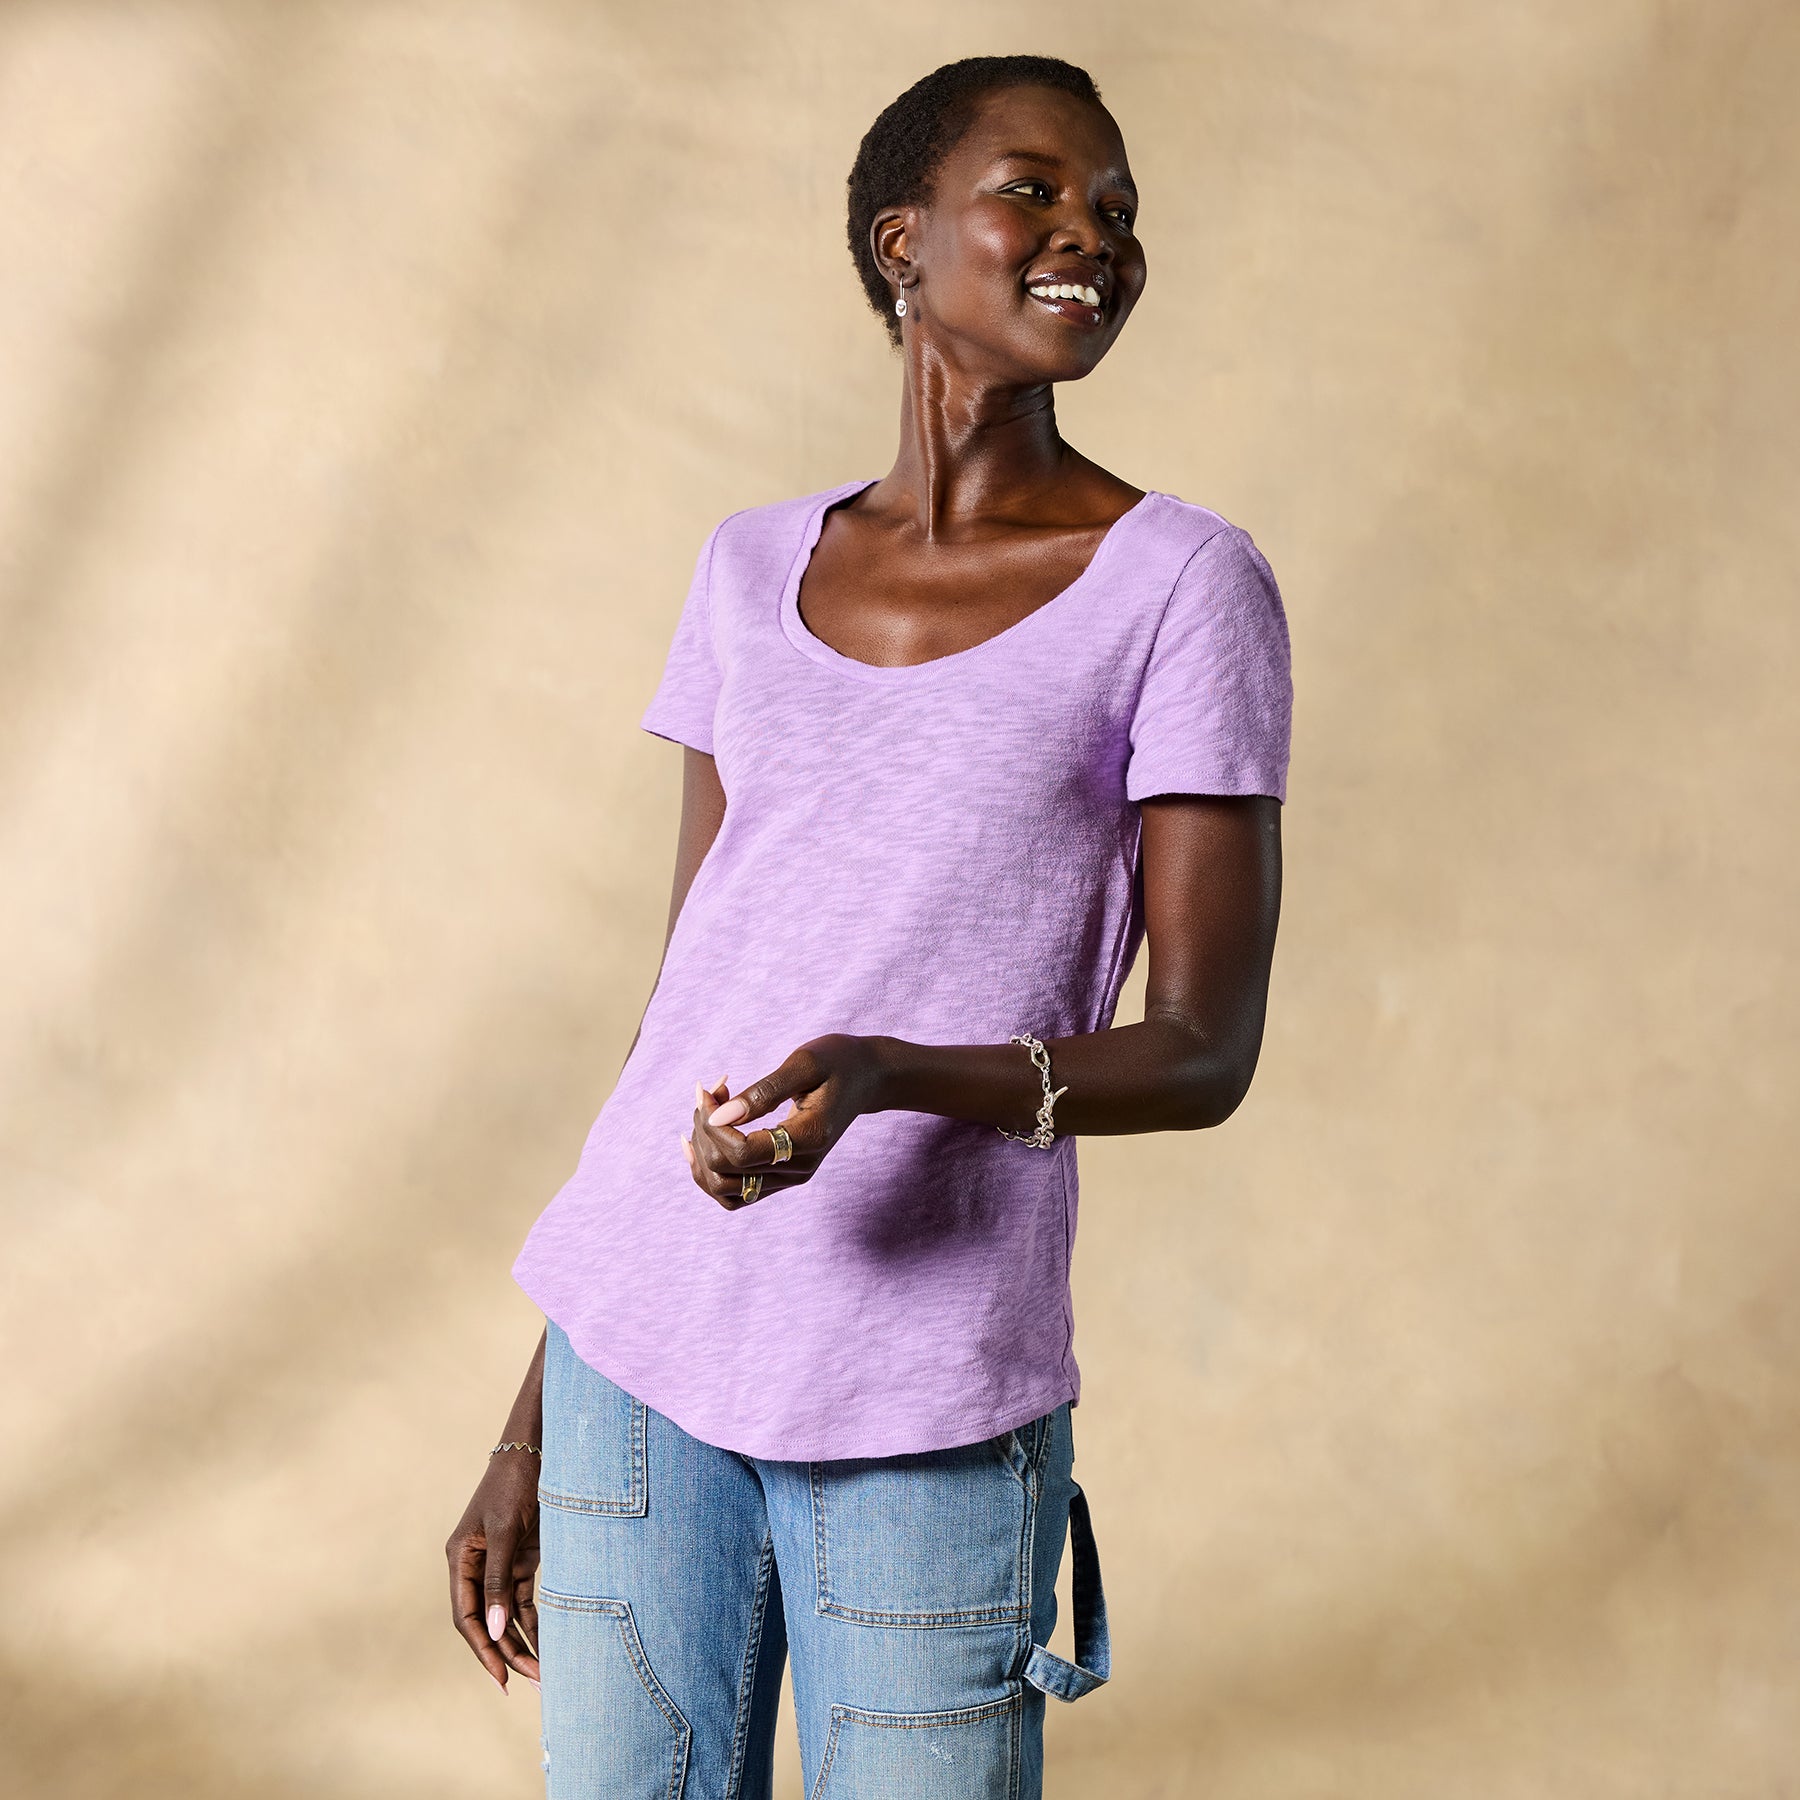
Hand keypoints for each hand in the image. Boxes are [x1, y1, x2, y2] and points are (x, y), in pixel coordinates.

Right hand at [446, 1448, 541, 1694]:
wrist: (538, 1446)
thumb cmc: (515, 1481)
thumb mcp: (506, 1530)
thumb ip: (499, 1579)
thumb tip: (494, 1630)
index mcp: (461, 1559)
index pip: (467, 1616)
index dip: (483, 1649)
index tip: (502, 1678)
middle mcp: (476, 1566)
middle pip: (488, 1622)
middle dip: (508, 1653)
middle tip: (533, 1682)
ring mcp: (500, 1563)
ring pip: (507, 1615)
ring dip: (524, 1642)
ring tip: (544, 1674)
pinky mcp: (522, 1558)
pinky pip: (524, 1599)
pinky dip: (536, 1621)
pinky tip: (549, 1644)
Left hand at [682, 1034, 886, 1209]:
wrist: (866, 1077)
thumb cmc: (837, 1061)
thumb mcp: (804, 1063)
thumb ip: (763, 1092)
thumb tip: (719, 1116)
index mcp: (809, 1139)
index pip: (741, 1153)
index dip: (713, 1125)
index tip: (711, 1089)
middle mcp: (800, 1168)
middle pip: (726, 1173)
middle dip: (704, 1132)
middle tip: (709, 1092)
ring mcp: (791, 1177)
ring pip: (723, 1189)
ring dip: (702, 1152)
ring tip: (707, 1111)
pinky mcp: (782, 1176)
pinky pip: (734, 1190)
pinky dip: (710, 1167)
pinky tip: (704, 1135)